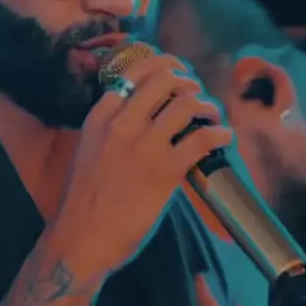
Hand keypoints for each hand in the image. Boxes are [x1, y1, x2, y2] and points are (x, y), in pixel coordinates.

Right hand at [56, 51, 231, 276]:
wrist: (82, 239)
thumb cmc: (84, 201)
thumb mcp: (90, 150)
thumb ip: (112, 129)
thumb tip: (144, 117)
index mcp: (100, 117)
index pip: (135, 73)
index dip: (163, 66)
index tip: (177, 72)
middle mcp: (122, 124)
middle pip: (164, 80)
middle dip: (188, 81)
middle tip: (197, 92)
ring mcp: (145, 146)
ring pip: (186, 104)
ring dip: (207, 105)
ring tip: (213, 115)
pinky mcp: (165, 171)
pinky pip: (202, 139)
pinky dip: (219, 133)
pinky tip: (224, 137)